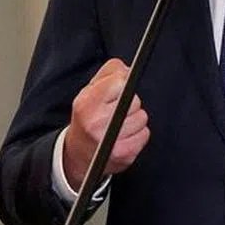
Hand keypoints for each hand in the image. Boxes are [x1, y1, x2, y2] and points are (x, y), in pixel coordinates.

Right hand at [62, 58, 149, 190]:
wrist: (79, 153)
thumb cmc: (88, 116)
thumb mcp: (90, 89)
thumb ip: (110, 72)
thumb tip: (129, 70)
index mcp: (86, 103)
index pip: (119, 82)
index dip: (122, 84)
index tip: (117, 90)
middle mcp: (96, 123)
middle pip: (134, 101)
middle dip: (129, 103)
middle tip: (115, 110)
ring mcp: (110, 141)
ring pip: (142, 117)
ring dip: (135, 119)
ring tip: (120, 124)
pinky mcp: (124, 154)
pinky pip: (145, 134)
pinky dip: (139, 134)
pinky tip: (125, 136)